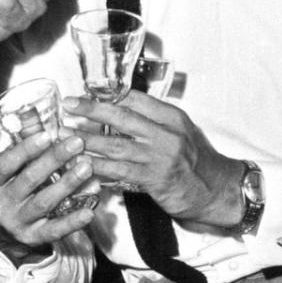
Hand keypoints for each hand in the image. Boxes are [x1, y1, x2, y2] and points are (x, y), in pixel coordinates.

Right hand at [0, 129, 95, 263]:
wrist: (3, 231)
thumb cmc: (9, 189)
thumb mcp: (8, 169)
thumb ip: (21, 145)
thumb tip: (33, 114)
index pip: (6, 164)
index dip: (26, 149)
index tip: (47, 135)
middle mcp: (1, 203)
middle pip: (29, 180)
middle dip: (54, 160)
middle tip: (76, 143)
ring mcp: (17, 222)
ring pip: (44, 202)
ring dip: (68, 184)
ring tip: (87, 167)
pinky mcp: (33, 238)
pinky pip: (54, 230)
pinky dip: (72, 221)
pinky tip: (89, 210)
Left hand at [61, 91, 244, 226]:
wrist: (218, 190)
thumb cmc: (196, 161)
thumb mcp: (180, 132)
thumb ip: (154, 121)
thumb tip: (119, 109)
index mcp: (172, 117)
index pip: (135, 99)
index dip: (108, 95)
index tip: (85, 91)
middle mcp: (167, 133)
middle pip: (122, 117)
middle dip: (91, 110)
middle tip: (68, 104)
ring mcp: (161, 156)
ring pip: (116, 145)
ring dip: (86, 140)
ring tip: (64, 136)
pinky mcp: (155, 179)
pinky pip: (120, 171)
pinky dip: (99, 167)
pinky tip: (82, 164)